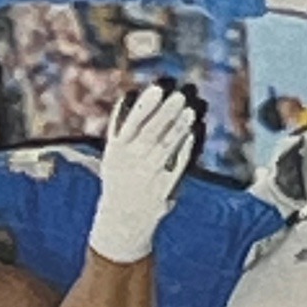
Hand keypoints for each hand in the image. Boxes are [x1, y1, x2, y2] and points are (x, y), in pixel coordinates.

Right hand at [89, 83, 198, 264]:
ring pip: (165, 148)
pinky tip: (194, 133)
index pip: (131, 123)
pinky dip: (186, 149)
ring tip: (190, 108)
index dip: (145, 105)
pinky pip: (178, 165)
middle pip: (151, 133)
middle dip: (166, 113)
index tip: (158, 88)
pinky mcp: (165, 188)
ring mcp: (149, 176)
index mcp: (116, 150)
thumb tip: (130, 94)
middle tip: (180, 94)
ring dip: (178, 128)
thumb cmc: (119, 176)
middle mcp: (132, 162)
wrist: (122, 219)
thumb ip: (119, 125)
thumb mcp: (111, 152)